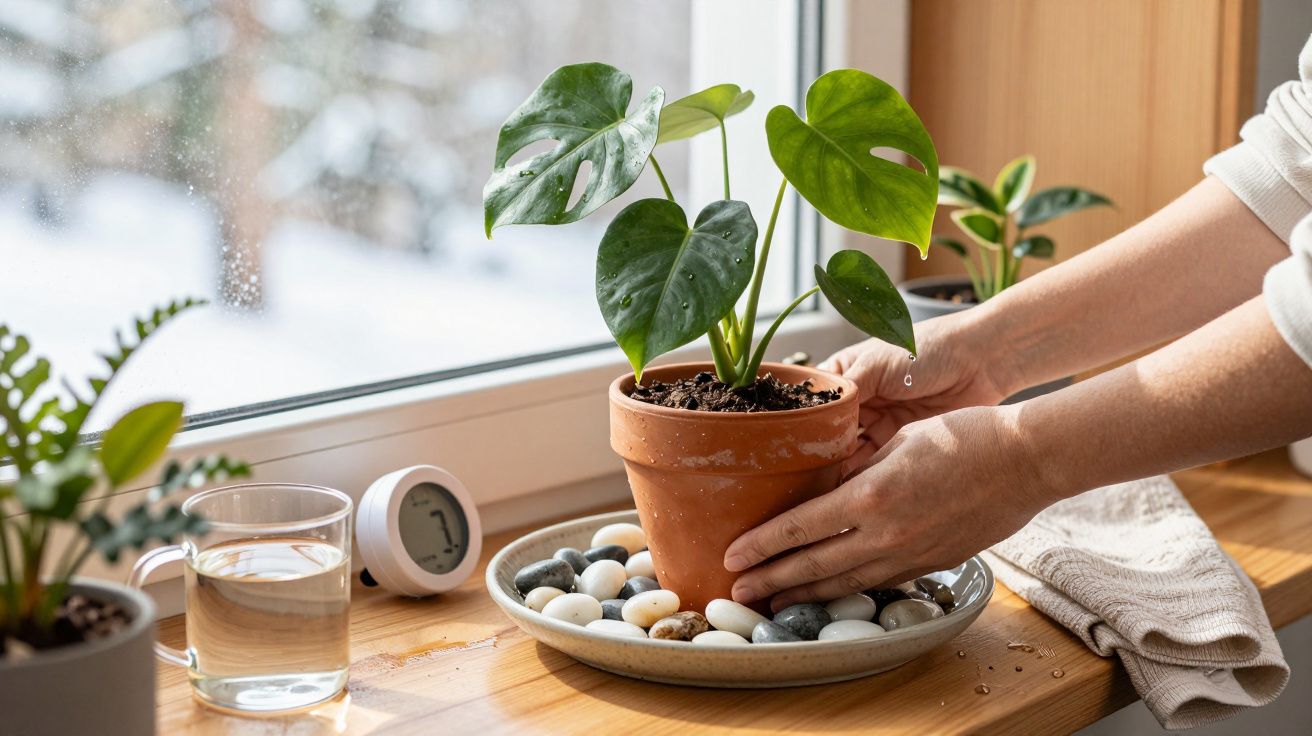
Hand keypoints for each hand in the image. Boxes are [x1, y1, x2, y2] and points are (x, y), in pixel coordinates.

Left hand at [723, 405, 1054, 610]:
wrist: (1025, 461)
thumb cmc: (964, 436)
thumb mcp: (898, 441)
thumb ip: (859, 470)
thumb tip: (827, 487)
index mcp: (870, 496)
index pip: (799, 528)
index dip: (761, 545)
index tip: (732, 555)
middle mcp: (885, 532)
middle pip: (813, 564)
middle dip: (771, 579)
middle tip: (737, 590)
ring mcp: (909, 554)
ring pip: (844, 582)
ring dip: (805, 592)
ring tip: (774, 601)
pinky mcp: (930, 563)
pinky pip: (879, 582)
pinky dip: (848, 589)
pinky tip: (830, 592)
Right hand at [821, 312, 1011, 474]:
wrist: (979, 361)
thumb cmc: (927, 349)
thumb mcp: (876, 365)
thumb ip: (846, 393)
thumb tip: (815, 423)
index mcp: (847, 372)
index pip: (814, 401)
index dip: (802, 422)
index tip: (789, 444)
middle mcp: (860, 397)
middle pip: (828, 429)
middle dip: (818, 449)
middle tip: (803, 471)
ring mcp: (880, 418)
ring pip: (849, 447)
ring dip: (838, 463)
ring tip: (821, 483)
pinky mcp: (900, 438)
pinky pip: (874, 458)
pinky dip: (862, 471)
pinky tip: (848, 484)